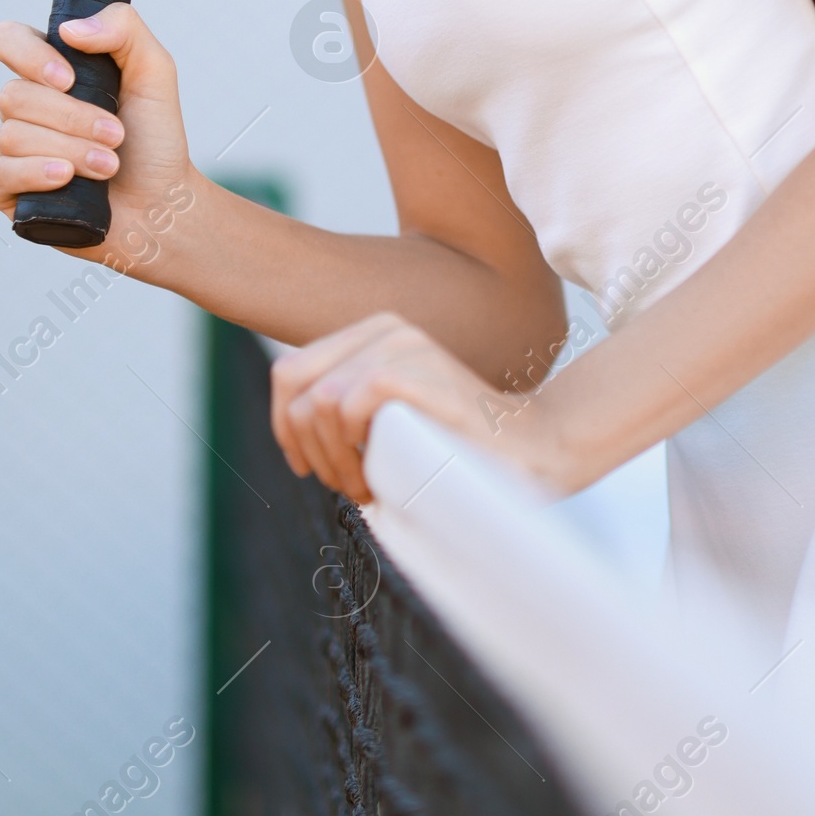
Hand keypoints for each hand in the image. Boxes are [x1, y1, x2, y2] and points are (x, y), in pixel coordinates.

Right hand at [0, 5, 203, 269]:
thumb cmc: (154, 138)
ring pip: (12, 136)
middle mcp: (25, 107)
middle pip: (14, 95)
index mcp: (51, 71)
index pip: (8, 40)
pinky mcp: (9, 192)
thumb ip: (123, 28)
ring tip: (108, 166)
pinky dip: (38, 174)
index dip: (29, 55)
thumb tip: (69, 29)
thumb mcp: (154, 71)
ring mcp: (13, 149)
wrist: (161, 204)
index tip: (70, 79)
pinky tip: (68, 179)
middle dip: (72, 117)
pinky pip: (1, 175)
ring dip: (70, 150)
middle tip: (116, 134)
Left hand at [270, 312, 576, 504]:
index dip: (287, 429)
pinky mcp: (415, 369)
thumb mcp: (389, 416)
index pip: (290, 373)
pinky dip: (352, 454)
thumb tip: (294, 429)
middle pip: (294, 385)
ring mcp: (401, 344)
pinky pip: (346, 407)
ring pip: (318, 404)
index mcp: (373, 333)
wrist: (527, 451)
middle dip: (307, 447)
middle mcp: (383, 328)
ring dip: (333, 461)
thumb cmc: (455, 446)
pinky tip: (378, 480)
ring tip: (369, 487)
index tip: (308, 468)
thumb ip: (346, 408)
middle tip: (346, 485)